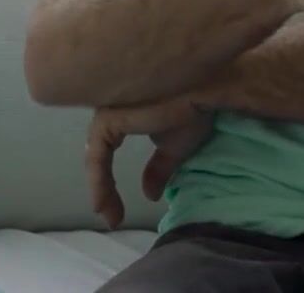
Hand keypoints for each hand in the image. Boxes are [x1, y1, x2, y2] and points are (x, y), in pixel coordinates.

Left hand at [86, 95, 213, 229]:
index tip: (117, 212)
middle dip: (102, 187)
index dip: (108, 183)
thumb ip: (159, 167)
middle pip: (98, 154)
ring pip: (95, 157)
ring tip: (108, 215)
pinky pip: (96, 157)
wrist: (208, 86)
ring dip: (100, 189)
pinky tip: (102, 204)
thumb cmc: (194, 105)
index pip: (106, 151)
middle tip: (112, 217)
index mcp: (124, 112)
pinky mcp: (108, 118)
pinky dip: (99, 182)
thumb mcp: (176, 143)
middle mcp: (110, 108)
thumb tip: (149, 194)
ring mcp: (107, 111)